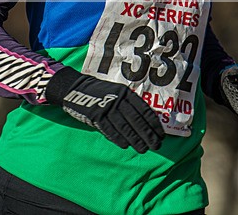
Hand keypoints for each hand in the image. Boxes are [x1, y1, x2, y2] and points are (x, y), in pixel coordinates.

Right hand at [46, 67, 164, 152]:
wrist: (76, 88)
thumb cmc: (100, 93)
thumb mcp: (117, 93)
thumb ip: (129, 105)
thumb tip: (146, 123)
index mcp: (126, 93)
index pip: (145, 110)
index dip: (154, 124)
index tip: (161, 135)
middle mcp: (118, 99)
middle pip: (137, 120)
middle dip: (148, 135)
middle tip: (157, 146)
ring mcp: (107, 107)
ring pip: (125, 127)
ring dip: (136, 140)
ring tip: (144, 149)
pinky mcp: (96, 115)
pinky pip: (110, 130)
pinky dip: (119, 139)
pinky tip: (126, 146)